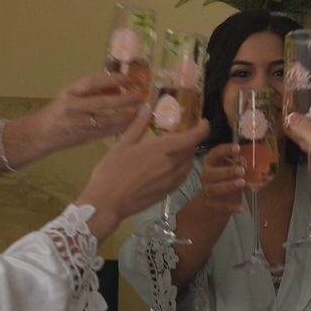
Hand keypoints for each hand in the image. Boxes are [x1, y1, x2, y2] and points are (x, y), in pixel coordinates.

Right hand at [6, 74, 146, 167]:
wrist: (41, 135)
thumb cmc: (58, 111)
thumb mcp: (68, 94)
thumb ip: (90, 89)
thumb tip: (118, 84)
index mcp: (68, 95)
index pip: (89, 84)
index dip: (108, 80)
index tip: (125, 78)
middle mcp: (72, 110)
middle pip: (102, 103)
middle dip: (124, 100)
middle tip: (140, 95)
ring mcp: (79, 126)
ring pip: (108, 121)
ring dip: (128, 115)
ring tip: (141, 108)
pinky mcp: (85, 138)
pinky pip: (108, 132)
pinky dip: (122, 126)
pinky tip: (133, 121)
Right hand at [75, 110, 207, 238]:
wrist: (107, 202)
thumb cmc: (112, 171)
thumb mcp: (123, 144)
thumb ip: (138, 126)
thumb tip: (146, 107)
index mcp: (163, 150)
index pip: (193, 138)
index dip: (202, 129)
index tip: (202, 123)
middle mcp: (172, 165)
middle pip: (191, 150)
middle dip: (190, 140)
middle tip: (181, 134)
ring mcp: (171, 181)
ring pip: (188, 164)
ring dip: (186, 155)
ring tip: (176, 150)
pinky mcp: (167, 192)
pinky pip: (182, 177)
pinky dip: (181, 168)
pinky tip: (170, 166)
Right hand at [192, 144, 246, 214]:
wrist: (218, 198)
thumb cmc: (227, 177)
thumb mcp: (232, 167)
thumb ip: (239, 162)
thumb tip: (254, 156)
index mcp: (211, 161)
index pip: (215, 153)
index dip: (225, 150)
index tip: (238, 148)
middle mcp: (206, 175)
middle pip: (212, 173)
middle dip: (227, 171)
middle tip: (242, 171)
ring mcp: (207, 190)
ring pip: (214, 189)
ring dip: (228, 186)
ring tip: (242, 183)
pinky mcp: (212, 204)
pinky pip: (221, 206)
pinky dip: (232, 207)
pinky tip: (243, 208)